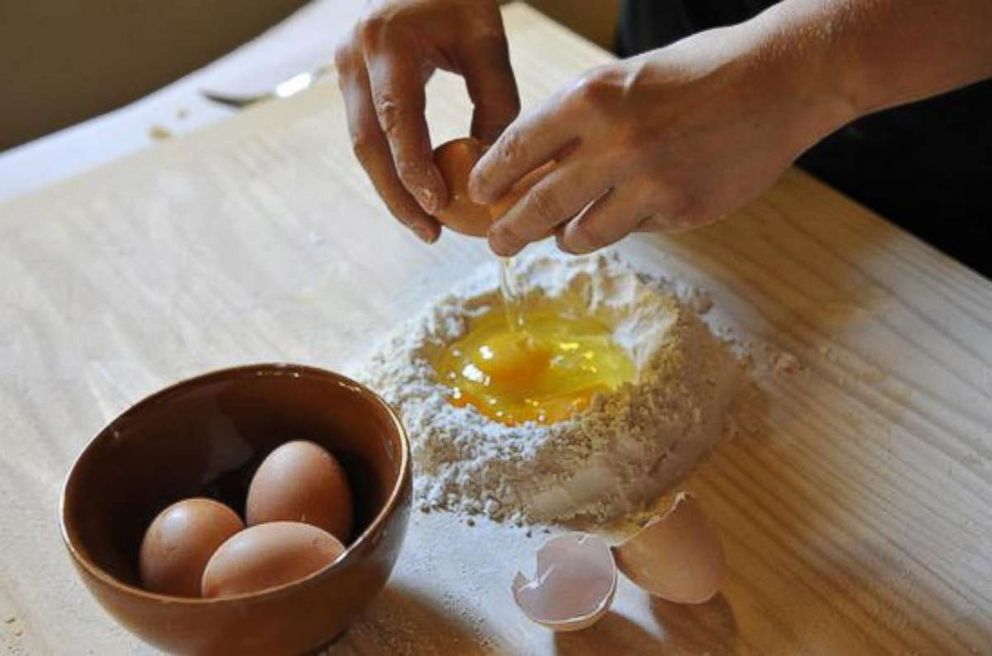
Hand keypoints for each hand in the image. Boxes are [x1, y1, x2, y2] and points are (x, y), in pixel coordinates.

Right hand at [335, 0, 518, 242]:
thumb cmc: (460, 0)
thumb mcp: (486, 40)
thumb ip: (494, 100)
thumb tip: (492, 166)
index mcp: (386, 42)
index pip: (396, 116)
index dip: (413, 167)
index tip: (438, 206)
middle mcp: (354, 57)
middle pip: (368, 143)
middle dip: (397, 195)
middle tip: (430, 232)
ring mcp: (346, 71)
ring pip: (362, 147)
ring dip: (392, 190)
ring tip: (426, 225)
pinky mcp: (351, 84)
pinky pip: (368, 137)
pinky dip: (391, 170)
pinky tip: (417, 196)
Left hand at [470, 25, 853, 255]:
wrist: (781, 79)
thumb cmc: (697, 74)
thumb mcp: (624, 80)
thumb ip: (578, 123)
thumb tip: (531, 171)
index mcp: (592, 98)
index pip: (517, 148)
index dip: (490, 178)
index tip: (478, 195)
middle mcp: (615, 142)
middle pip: (538, 206)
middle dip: (509, 232)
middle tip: (499, 243)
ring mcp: (650, 182)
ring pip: (581, 235)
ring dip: (566, 238)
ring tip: (563, 234)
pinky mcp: (682, 211)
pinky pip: (632, 232)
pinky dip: (623, 226)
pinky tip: (633, 209)